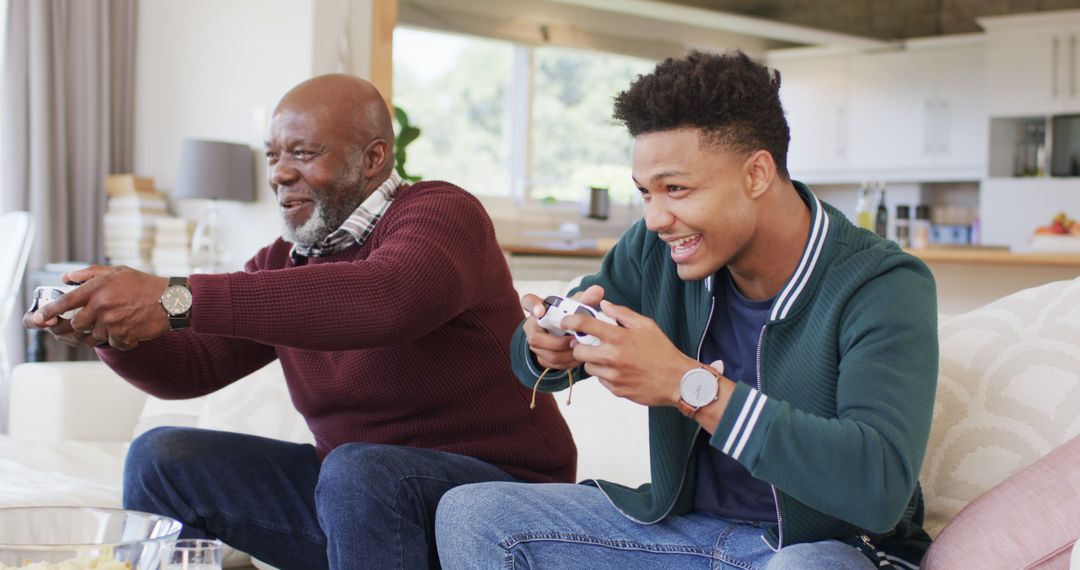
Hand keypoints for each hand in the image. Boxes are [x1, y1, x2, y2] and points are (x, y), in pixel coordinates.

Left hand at [24, 265, 170, 349]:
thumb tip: (66, 277)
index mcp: (97, 288)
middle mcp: (102, 306)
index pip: (64, 302)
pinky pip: (112, 343)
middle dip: (78, 325)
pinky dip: (117, 338)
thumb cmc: (144, 284)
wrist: (172, 301)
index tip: (38, 318)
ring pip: (93, 335)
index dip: (48, 312)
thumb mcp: (116, 272)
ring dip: (100, 331)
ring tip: (112, 322)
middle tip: (85, 321)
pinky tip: (127, 329)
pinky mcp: (124, 336)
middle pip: (76, 324)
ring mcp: (112, 323)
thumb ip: (88, 273)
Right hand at [521, 285, 604, 369]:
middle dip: (558, 342)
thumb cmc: (570, 313)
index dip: (533, 307)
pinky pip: (554, 363)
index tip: (540, 311)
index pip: (528, 301)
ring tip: (581, 348)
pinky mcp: (542, 357)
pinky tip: (580, 357)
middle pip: (535, 338)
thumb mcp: (577, 304)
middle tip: (576, 340)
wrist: (567, 332)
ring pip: (546, 354)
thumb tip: (598, 290)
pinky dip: (569, 362)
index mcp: (539, 307)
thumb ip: (586, 298)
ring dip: (566, 353)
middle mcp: (532, 325)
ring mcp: (535, 343)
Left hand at [562, 299, 699, 407]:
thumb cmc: (662, 351)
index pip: (584, 325)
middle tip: (591, 344)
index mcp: (618, 337)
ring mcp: (613, 375)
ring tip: (609, 357)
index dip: (570, 321)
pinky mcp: (615, 389)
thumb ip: (622, 313)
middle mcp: (612, 356)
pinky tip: (620, 370)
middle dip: (582, 346)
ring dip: (594, 361)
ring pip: (588, 367)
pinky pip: (600, 380)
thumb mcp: (646, 325)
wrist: (677, 381)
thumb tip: (604, 305)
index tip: (567, 321)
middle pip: (579, 350)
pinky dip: (605, 374)